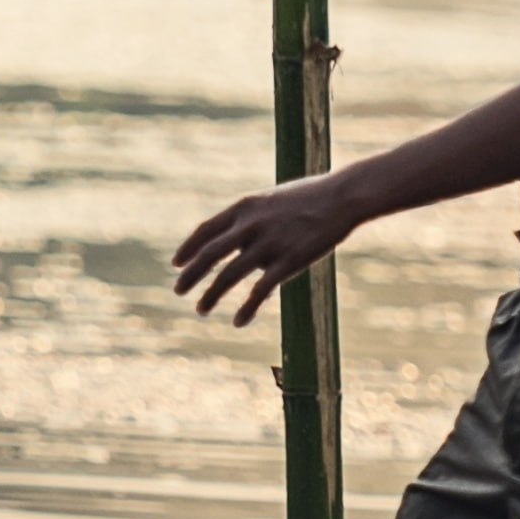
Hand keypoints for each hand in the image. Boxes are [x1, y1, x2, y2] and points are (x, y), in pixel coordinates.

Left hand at [174, 173, 361, 325]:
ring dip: (211, 295)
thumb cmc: (310, 197)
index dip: (187, 249)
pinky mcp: (289, 261)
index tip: (176, 263)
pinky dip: (246, 308)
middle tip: (178, 291)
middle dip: (190, 275)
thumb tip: (235, 237)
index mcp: (244, 208)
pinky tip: (238, 321)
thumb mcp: (271, 201)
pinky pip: (260, 290)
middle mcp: (250, 225)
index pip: (205, 231)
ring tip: (200, 309)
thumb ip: (251, 218)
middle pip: (209, 254)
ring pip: (229, 275)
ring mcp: (269, 243)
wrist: (343, 196)